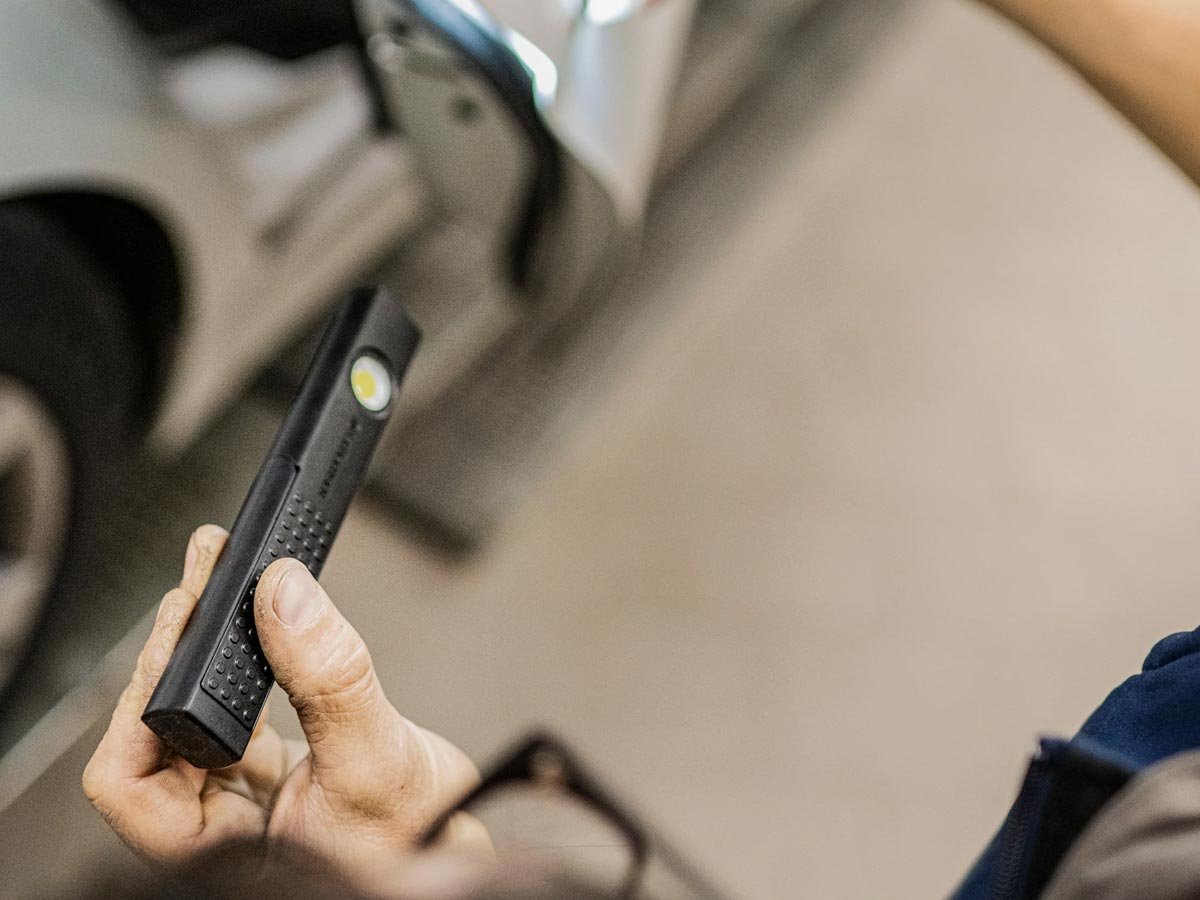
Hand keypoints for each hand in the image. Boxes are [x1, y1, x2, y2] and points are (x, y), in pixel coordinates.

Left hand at [83, 525, 482, 873]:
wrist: (451, 848)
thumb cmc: (412, 841)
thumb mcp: (375, 760)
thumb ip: (329, 681)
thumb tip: (286, 598)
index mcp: (216, 852)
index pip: (132, 778)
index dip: (144, 701)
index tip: (181, 630)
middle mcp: (215, 825)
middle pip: (157, 731)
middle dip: (173, 652)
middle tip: (200, 584)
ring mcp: (238, 793)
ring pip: (193, 710)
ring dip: (204, 647)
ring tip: (219, 579)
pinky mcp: (266, 764)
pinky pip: (234, 704)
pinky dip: (240, 655)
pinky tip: (255, 621)